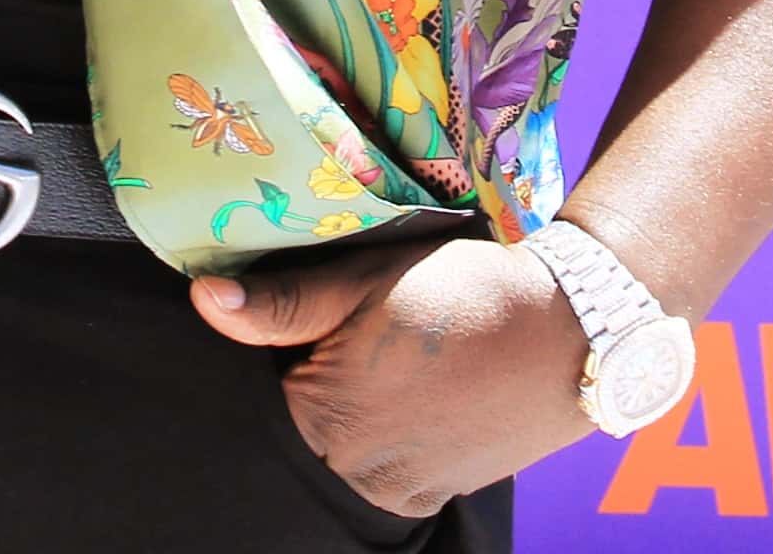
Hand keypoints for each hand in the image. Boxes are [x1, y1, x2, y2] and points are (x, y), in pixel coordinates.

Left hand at [193, 236, 589, 516]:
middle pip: (311, 416)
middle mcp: (354, 469)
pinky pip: (390, 470)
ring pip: (350, 446)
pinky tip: (431, 393)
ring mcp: (399, 490)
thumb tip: (202, 300)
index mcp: (322, 413)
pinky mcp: (437, 496)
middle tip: (387, 332)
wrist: (571, 329)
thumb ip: (283, 300)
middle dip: (331, 376)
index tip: (349, 312)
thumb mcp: (366, 276)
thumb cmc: (462, 289)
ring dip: (365, 410)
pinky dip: (398, 438)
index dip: (305, 339)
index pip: (275, 378)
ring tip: (414, 360)